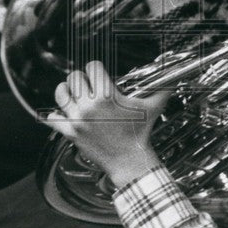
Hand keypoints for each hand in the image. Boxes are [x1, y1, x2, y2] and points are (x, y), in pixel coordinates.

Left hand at [50, 61, 168, 187]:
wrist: (130, 160)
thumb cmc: (141, 133)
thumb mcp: (153, 107)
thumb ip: (163, 88)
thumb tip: (174, 76)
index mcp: (107, 95)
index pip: (92, 67)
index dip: (96, 67)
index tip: (99, 73)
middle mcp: (90, 105)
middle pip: (73, 77)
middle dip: (81, 78)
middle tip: (88, 84)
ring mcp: (78, 119)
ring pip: (60, 93)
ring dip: (66, 91)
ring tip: (73, 94)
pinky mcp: (71, 132)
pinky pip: (53, 118)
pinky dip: (55, 114)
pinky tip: (62, 113)